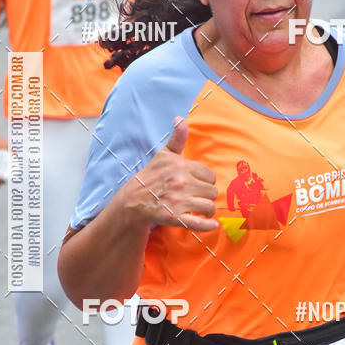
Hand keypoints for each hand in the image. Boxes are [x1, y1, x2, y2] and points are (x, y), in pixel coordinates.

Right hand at [121, 117, 217, 231]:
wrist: (133, 200)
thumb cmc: (151, 176)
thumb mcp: (163, 155)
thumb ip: (176, 138)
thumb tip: (180, 119)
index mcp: (181, 166)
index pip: (209, 175)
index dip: (205, 181)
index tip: (197, 184)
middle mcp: (180, 183)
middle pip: (211, 191)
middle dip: (206, 195)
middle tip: (197, 197)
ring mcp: (178, 201)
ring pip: (208, 207)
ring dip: (207, 210)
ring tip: (200, 209)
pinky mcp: (175, 218)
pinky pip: (199, 223)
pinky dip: (208, 226)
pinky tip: (212, 225)